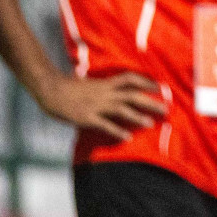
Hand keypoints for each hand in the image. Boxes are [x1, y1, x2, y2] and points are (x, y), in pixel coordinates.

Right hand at [34, 71, 167, 141]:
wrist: (50, 90)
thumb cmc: (68, 87)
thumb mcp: (89, 83)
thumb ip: (103, 88)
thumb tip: (113, 92)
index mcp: (105, 83)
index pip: (130, 78)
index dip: (146, 81)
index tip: (161, 86)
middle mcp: (104, 93)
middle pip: (132, 95)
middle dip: (151, 101)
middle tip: (167, 108)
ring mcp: (96, 105)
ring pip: (122, 109)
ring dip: (138, 116)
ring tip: (151, 123)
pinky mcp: (86, 117)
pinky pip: (105, 124)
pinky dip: (116, 131)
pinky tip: (127, 137)